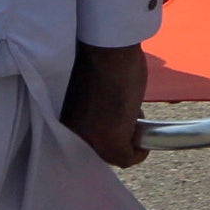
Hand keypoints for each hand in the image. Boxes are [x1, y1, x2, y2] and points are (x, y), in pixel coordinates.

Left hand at [61, 42, 148, 169]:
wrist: (108, 51)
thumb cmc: (100, 61)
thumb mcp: (91, 93)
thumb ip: (94, 112)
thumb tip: (109, 121)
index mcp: (64, 123)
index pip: (85, 141)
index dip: (104, 134)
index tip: (118, 126)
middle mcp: (73, 136)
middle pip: (100, 151)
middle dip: (117, 139)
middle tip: (130, 122)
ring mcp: (92, 142)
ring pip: (115, 156)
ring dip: (129, 142)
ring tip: (134, 118)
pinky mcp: (112, 144)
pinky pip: (130, 158)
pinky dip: (141, 151)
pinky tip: (145, 140)